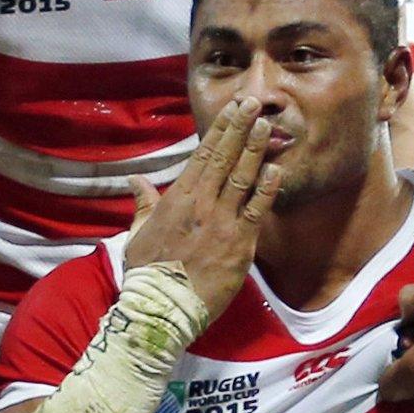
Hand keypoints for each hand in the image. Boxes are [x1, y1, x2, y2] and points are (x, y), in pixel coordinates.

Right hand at [124, 97, 281, 320]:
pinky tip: (276, 170)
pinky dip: (267, 189)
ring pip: (242, 178)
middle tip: (255, 104)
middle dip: (240, 128)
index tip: (233, 109)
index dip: (220, 129)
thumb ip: (143, 204)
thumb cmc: (148, 275)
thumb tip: (136, 180)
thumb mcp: (138, 234)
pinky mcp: (239, 244)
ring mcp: (222, 223)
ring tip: (267, 126)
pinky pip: (257, 211)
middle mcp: (201, 204)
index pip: (203, 155)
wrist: (163, 308)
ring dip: (255, 150)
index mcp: (177, 199)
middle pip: (224, 158)